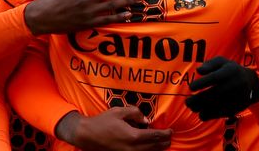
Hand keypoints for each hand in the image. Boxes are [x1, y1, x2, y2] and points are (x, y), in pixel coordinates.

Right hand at [56, 108, 171, 150]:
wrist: (87, 135)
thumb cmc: (103, 121)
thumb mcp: (119, 111)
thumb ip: (136, 113)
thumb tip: (147, 121)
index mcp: (133, 136)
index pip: (155, 136)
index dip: (165, 134)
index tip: (171, 131)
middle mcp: (132, 148)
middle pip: (154, 147)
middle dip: (164, 142)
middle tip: (170, 137)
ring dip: (158, 148)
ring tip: (164, 143)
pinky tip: (150, 148)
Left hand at [185, 56, 258, 119]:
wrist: (251, 83)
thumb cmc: (231, 70)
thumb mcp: (222, 62)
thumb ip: (209, 64)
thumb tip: (198, 71)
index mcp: (229, 71)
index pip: (214, 78)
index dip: (201, 84)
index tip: (191, 88)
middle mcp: (234, 85)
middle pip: (212, 95)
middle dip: (197, 100)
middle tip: (188, 102)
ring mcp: (235, 98)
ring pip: (214, 107)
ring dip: (200, 109)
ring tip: (193, 107)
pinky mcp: (235, 108)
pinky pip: (218, 114)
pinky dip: (207, 114)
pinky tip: (202, 111)